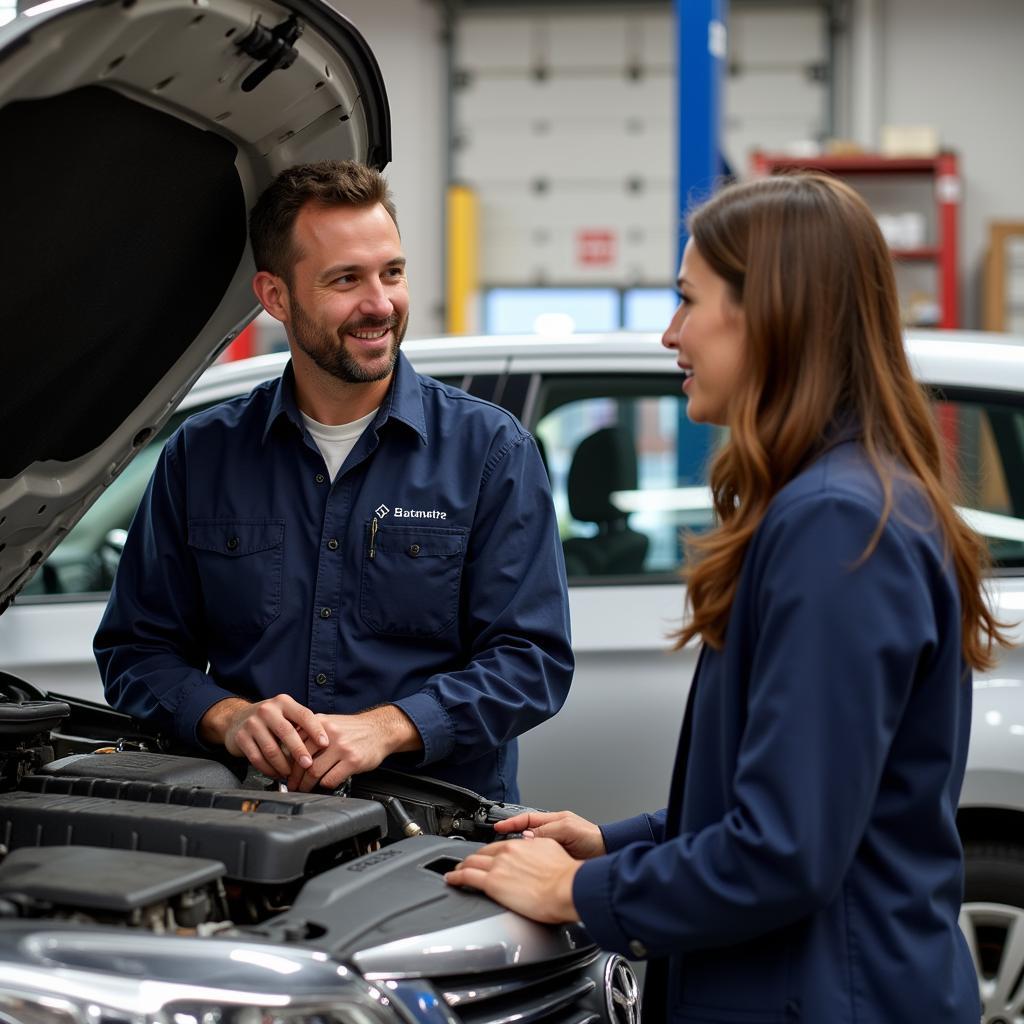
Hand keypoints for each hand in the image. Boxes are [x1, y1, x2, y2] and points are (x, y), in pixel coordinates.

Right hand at [200, 695, 327, 778]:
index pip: (304, 715)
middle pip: (287, 733)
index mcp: (283, 702)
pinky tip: (276, 774)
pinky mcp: (241, 737)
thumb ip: (301, 724)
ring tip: (291, 773)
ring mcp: (252, 723)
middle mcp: (267, 710)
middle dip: (299, 751)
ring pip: (271, 749)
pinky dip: (268, 769)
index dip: (316, 730)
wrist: (236, 718)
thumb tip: (323, 743)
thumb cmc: (268, 719)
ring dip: (283, 765)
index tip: (325, 743)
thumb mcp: (285, 713)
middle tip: (308, 765)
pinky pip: (257, 758)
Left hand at [287, 705, 420, 791]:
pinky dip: (324, 785)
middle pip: (303, 760)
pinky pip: (331, 779)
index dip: (288, 761)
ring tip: (304, 788)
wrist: (381, 729)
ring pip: (314, 771)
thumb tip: (291, 750)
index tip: (285, 771)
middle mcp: (330, 734)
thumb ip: (312, 732)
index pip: (296, 744)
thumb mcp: (331, 722)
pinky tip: (324, 785)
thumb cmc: (355, 729)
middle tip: (292, 784)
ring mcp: (342, 747)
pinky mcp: (353, 761)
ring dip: (306, 785)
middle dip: (294, 777)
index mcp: (321, 723)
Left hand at [444, 837, 581, 923]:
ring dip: (461, 867)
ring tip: (456, 872)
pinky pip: (467, 877)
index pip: (498, 846)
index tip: (486, 856)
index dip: (489, 852)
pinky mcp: (493, 883)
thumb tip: (535, 850)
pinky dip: (456, 877)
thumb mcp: (552, 851)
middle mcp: (507, 852)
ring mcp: (498, 866)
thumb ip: (538, 849)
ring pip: (471, 862)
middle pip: (482, 853)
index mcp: (521, 844)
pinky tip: (452, 879)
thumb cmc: (566, 875)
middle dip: (472, 858)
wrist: (567, 888)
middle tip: (467, 864)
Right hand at [494, 810, 604, 859]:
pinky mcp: (556, 860)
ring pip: (531, 848)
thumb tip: (527, 837)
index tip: (497, 827)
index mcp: (553, 821)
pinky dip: (531, 863)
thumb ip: (547, 832)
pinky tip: (526, 869)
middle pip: (525, 834)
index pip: (526, 819)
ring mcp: (553, 846)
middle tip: (498, 845)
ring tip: (510, 858)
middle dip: (511, 838)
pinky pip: (538, 859)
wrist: (607, 854)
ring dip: (521, 853)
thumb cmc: (592, 838)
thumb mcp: (567, 830)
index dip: (510, 823)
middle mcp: (551, 832)